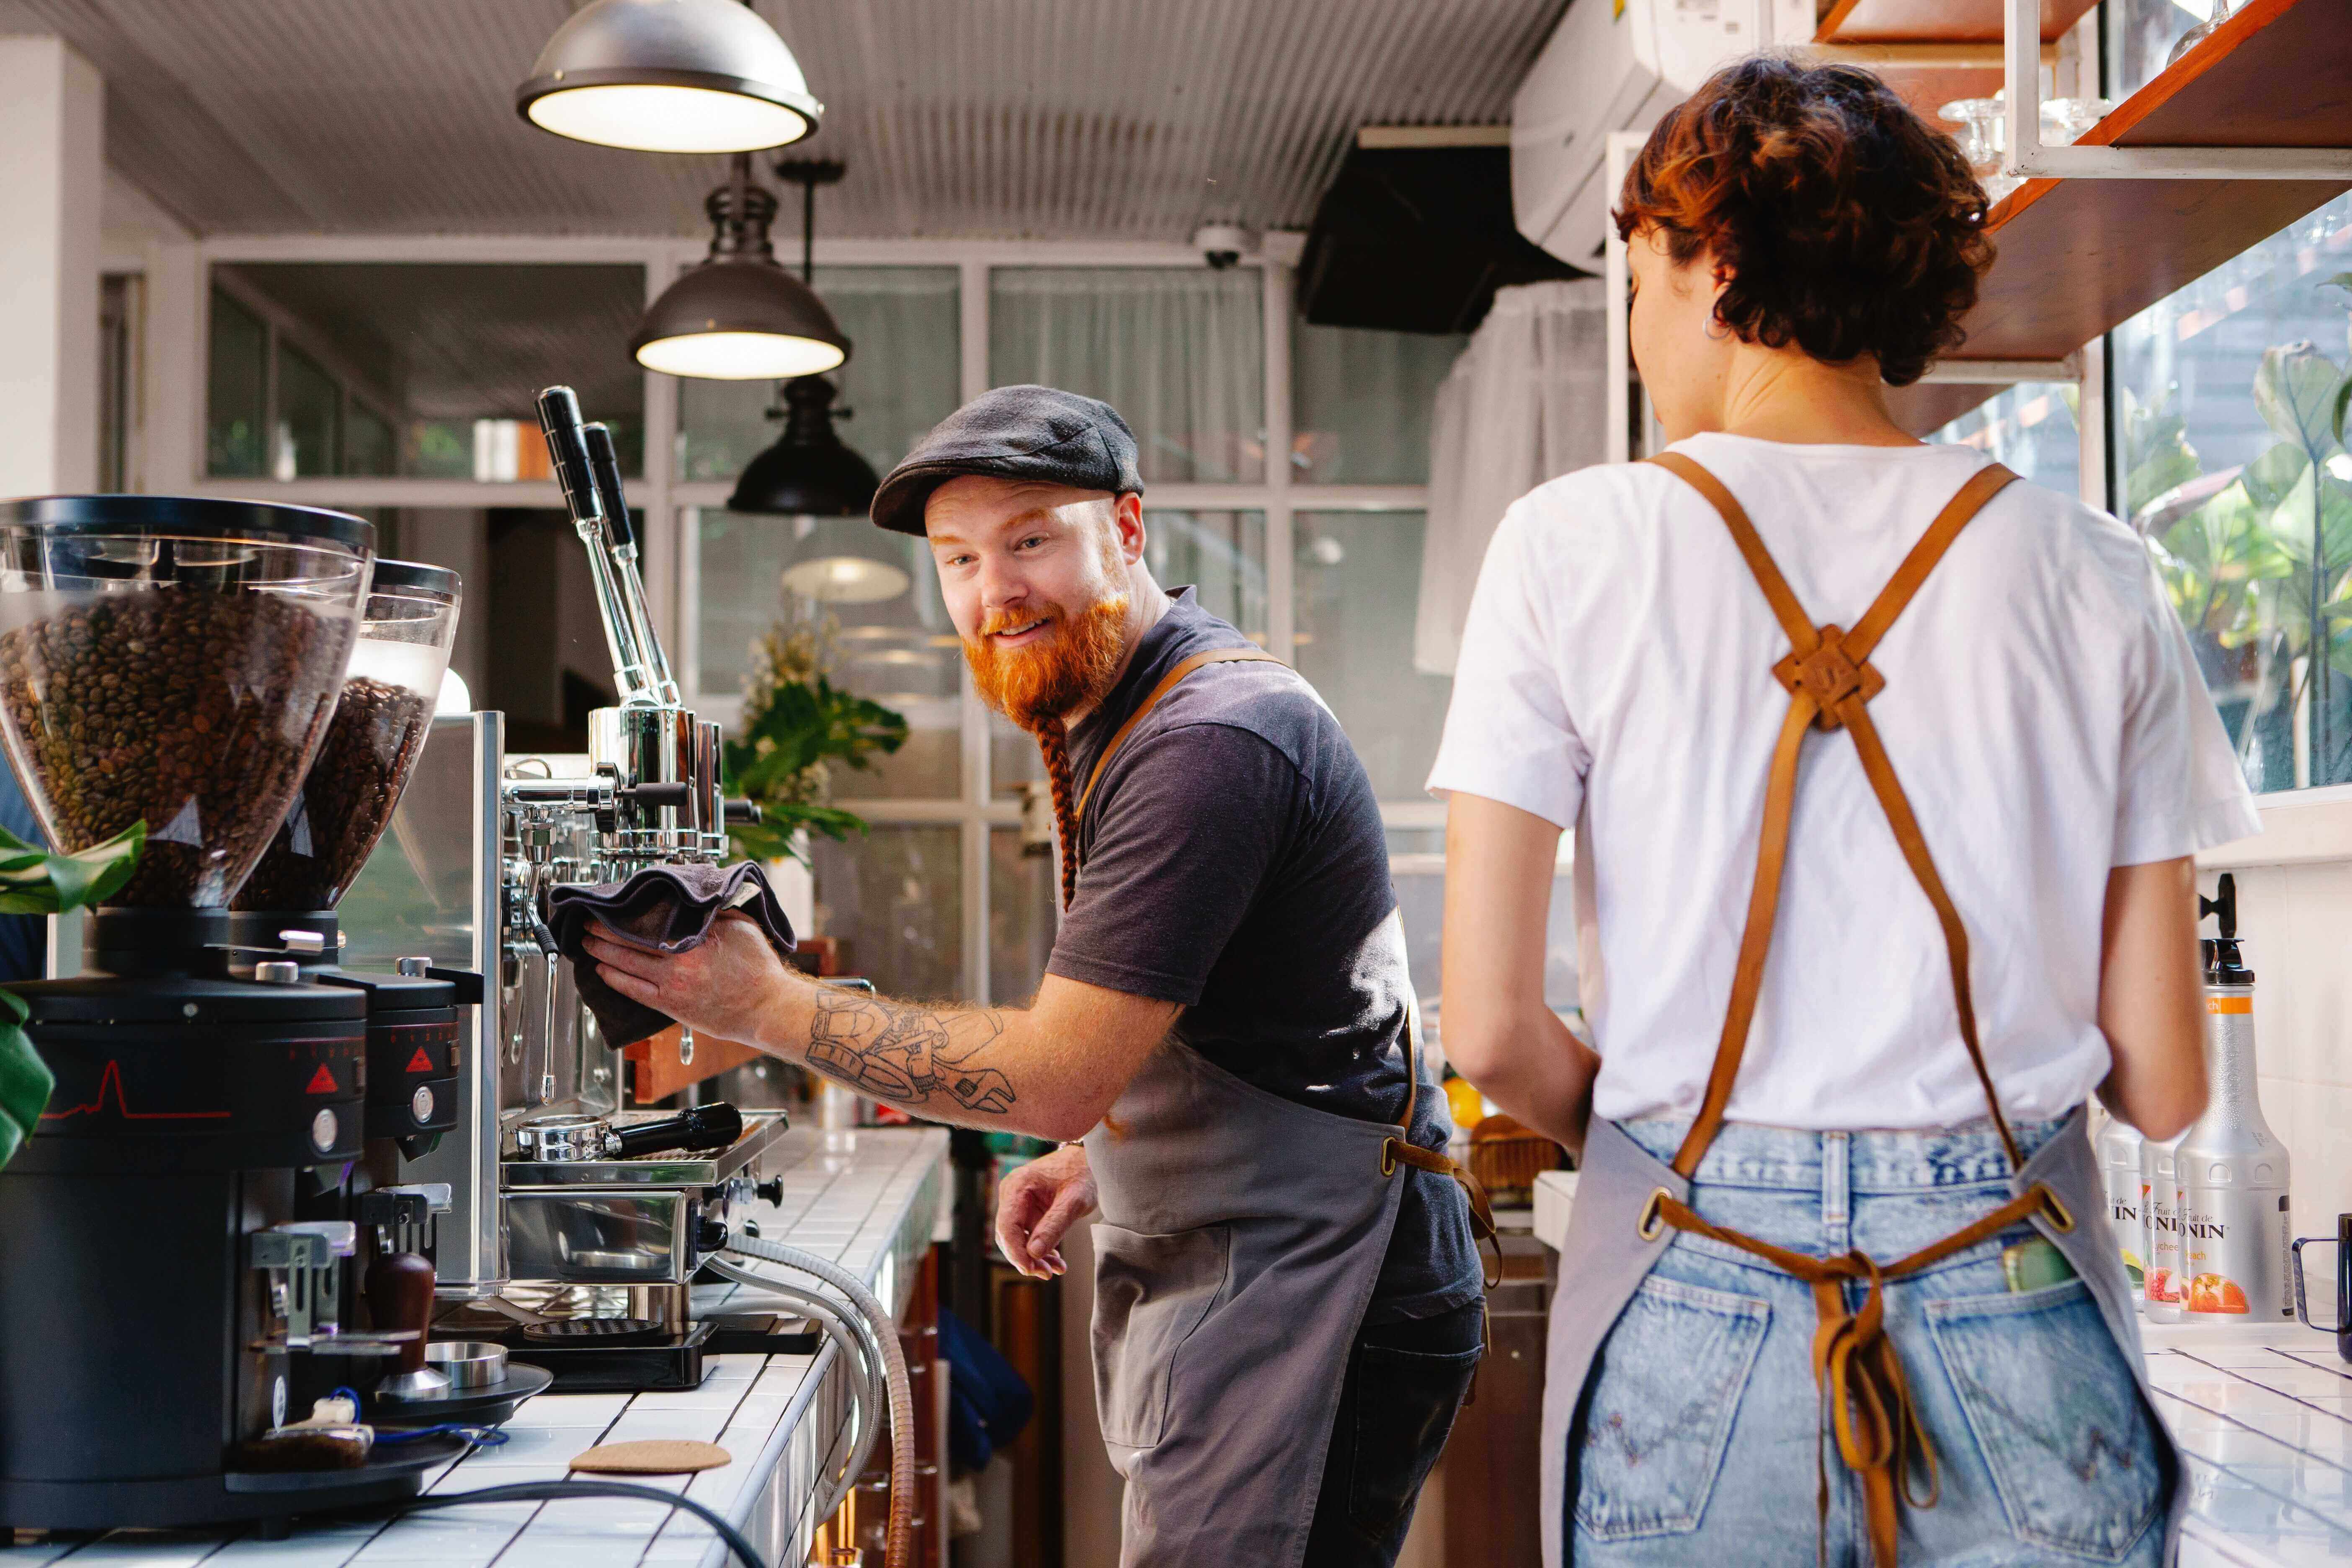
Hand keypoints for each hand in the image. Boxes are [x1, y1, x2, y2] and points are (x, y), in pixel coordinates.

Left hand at [582, 912, 806, 1049]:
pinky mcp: (671, 1006)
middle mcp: (680, 962)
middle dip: (605, 931)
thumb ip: (714, 913)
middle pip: (631, 942)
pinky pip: (634, 991)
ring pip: (627, 965)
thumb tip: (693, 901)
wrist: (766, 1008)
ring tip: (588, 944)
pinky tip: (602, 971)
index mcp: (696, 939)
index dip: (627, 915)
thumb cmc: (759, 970)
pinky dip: (615, 979)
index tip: (612, 907)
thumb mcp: (742, 927)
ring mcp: (673, 985)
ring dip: (603, 953)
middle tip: (589, 923)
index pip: (651, 922)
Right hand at [995, 1143, 1096, 1279]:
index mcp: (1017, 1187)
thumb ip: (1054, 1226)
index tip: (1031, 1269)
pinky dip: (1041, 1249)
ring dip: (1035, 1257)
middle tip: (1048, 1274)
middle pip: (1009, 1235)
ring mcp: (1018, 1202)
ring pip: (1018, 1239)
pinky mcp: (1027, 1210)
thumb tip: (1034, 1254)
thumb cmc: (1082, 1173)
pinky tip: (1056, 1261)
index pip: (1007, 1226)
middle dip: (1026, 1258)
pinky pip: (1029, 1235)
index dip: (1016, 1252)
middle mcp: (1012, 1194)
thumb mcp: (1074, 1201)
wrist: (1090, 1161)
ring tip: (1056, 1269)